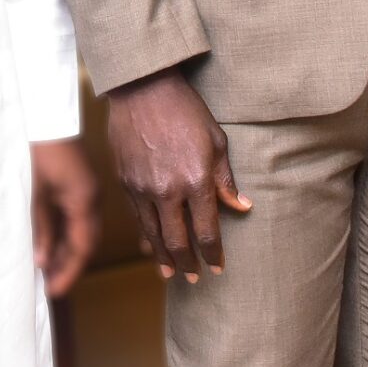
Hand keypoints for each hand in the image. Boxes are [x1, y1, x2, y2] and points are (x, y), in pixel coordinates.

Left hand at [29, 138, 101, 297]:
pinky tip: (48, 242)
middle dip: (67, 265)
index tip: (54, 292)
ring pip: (80, 231)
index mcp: (84, 202)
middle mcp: (91, 199)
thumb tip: (41, 261)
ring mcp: (87, 191)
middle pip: (85, 242)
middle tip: (48, 285)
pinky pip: (75, 217)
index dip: (68, 272)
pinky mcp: (79, 184)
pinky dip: (63, 233)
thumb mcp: (35, 193)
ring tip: (44, 269)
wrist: (46, 114)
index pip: (82, 248)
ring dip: (64, 250)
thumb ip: (40, 228)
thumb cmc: (39, 151)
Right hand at [103, 67, 248, 282]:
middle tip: (194, 278)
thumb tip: (242, 207)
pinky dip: (145, 235)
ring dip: (163, 258)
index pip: (208, 231)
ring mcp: (142, 187)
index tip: (218, 268)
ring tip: (171, 273)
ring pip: (153, 235)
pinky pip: (136, 217)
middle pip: (178, 241)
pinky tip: (150, 245)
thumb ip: (226, 179)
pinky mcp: (125, 181)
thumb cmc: (185, 110)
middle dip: (188, 264)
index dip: (214, 254)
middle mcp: (167, 190)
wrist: (142, 88)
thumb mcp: (216, 141)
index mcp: (195, 180)